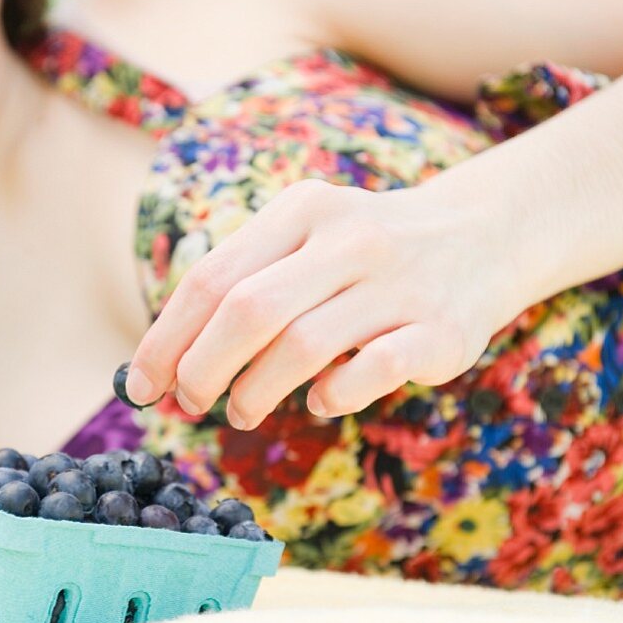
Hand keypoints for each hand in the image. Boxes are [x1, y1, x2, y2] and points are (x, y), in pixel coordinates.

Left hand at [124, 178, 526, 428]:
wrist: (482, 234)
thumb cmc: (361, 255)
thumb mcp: (302, 240)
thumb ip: (241, 287)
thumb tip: (166, 363)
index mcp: (301, 211)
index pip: (211, 279)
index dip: (166, 339)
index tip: (141, 385)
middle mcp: (349, 239)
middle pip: (248, 311)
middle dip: (202, 368)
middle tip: (189, 402)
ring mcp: (399, 284)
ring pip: (302, 345)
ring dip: (254, 392)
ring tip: (241, 411)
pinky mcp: (441, 331)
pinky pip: (370, 372)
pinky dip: (332, 396)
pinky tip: (319, 401)